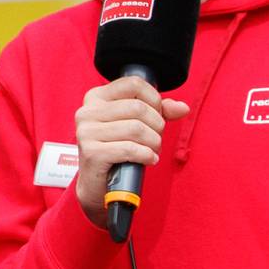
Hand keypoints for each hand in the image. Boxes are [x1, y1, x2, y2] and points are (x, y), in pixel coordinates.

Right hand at [72, 78, 188, 224]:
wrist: (97, 184)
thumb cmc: (116, 150)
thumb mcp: (136, 125)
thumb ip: (158, 112)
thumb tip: (182, 108)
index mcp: (96, 98)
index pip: (133, 84)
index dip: (153, 99)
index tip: (155, 115)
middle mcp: (87, 112)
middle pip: (138, 107)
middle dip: (156, 125)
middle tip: (155, 138)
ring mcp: (86, 132)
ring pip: (136, 128)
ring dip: (153, 142)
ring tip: (152, 150)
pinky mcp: (91, 153)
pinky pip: (130, 149)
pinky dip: (146, 155)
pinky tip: (148, 159)